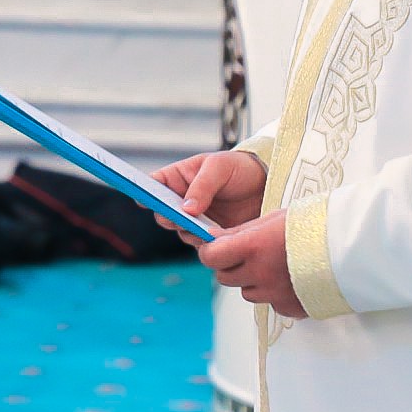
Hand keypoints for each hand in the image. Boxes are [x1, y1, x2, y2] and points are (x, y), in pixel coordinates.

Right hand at [150, 149, 268, 231]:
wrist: (266, 187)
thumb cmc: (239, 169)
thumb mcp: (219, 167)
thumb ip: (202, 186)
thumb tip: (186, 209)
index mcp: (177, 178)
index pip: (153, 185)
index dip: (145, 192)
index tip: (145, 200)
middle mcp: (181, 201)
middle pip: (162, 214)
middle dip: (169, 217)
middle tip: (180, 217)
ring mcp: (194, 220)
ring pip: (180, 232)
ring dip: (190, 231)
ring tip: (207, 227)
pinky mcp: (209, 235)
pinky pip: (199, 244)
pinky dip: (206, 242)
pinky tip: (218, 235)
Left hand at [198, 210, 307, 316]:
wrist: (353, 246)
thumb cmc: (315, 225)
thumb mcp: (272, 219)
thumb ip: (240, 232)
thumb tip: (212, 238)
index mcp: (253, 247)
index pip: (211, 257)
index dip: (210, 252)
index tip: (216, 247)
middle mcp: (260, 273)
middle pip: (225, 277)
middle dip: (231, 266)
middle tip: (248, 254)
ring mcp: (275, 294)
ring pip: (247, 292)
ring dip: (253, 280)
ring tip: (276, 264)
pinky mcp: (290, 308)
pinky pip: (271, 304)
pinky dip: (275, 294)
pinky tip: (292, 278)